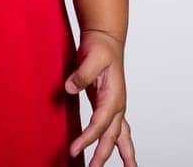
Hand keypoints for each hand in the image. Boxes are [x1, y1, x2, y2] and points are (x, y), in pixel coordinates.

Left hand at [64, 29, 136, 165]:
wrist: (107, 39)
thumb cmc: (101, 47)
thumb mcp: (92, 56)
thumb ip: (82, 74)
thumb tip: (70, 88)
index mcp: (114, 96)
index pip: (99, 124)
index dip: (87, 138)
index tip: (74, 150)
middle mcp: (117, 104)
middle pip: (111, 136)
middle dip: (103, 155)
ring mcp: (115, 106)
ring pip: (120, 135)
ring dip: (122, 153)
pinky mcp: (108, 104)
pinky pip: (115, 128)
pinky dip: (119, 142)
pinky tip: (120, 151)